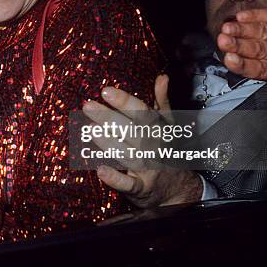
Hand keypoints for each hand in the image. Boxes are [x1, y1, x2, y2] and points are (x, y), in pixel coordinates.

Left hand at [82, 75, 201, 207]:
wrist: (178, 189)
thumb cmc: (165, 150)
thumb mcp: (167, 126)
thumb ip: (162, 101)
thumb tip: (162, 77)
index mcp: (159, 130)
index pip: (142, 113)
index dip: (125, 101)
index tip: (105, 91)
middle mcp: (154, 148)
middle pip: (132, 131)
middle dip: (109, 118)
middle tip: (88, 106)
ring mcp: (148, 169)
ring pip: (129, 154)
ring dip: (110, 143)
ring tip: (90, 130)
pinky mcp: (141, 189)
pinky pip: (129, 185)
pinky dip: (115, 179)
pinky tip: (100, 170)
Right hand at [218, 8, 266, 121]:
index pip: (261, 69)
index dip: (244, 64)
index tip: (228, 60)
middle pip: (259, 49)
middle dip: (238, 45)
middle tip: (222, 41)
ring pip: (263, 32)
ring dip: (243, 29)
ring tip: (227, 27)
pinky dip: (257, 14)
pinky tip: (242, 15)